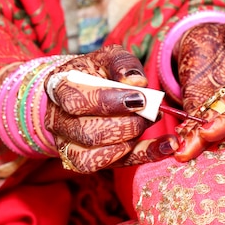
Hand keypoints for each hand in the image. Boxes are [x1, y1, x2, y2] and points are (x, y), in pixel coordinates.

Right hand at [44, 45, 176, 172]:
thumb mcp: (108, 57)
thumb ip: (122, 64)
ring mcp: (68, 145)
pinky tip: (167, 145)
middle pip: (88, 133)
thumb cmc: (97, 71)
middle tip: (149, 110)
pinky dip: (145, 156)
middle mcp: (57, 120)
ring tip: (149, 121)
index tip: (139, 97)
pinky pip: (115, 167)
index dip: (108, 101)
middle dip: (127, 124)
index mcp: (57, 88)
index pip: (74, 102)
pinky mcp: (88, 161)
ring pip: (94, 158)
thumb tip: (136, 82)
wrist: (84, 90)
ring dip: (130, 141)